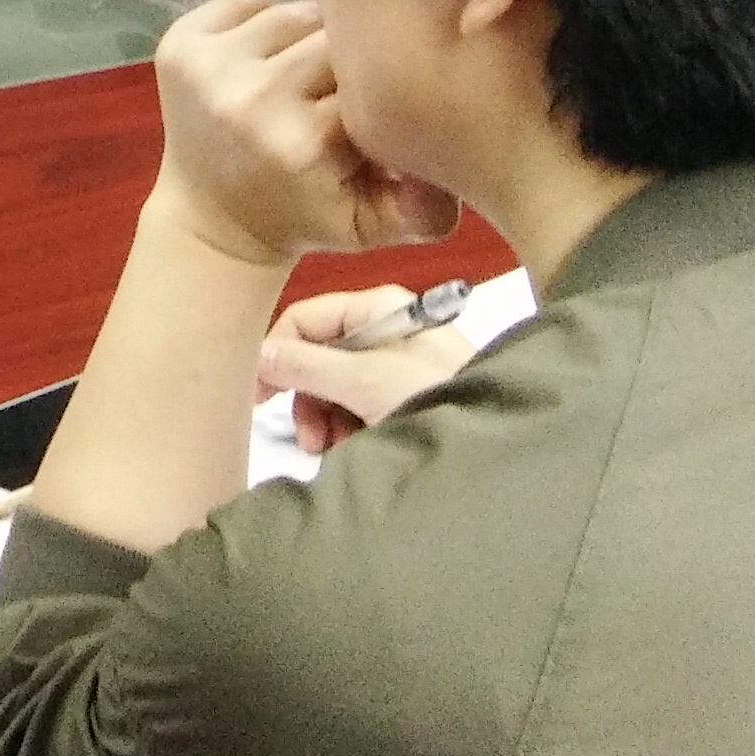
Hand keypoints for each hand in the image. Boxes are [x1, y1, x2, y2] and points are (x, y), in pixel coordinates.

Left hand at [145, 0, 457, 267]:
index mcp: (305, 141)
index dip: (385, 78)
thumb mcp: (371, 227)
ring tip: (317, 59)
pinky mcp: (179, 45)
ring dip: (312, 29)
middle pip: (332, 36)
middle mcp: (253, 97)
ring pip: (293, 11)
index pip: (370, 78)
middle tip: (352, 72)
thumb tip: (458, 172)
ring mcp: (209, 67)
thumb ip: (425, 211)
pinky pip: (245, 0)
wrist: (214, 217)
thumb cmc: (304, 215)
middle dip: (350, 51)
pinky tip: (272, 50)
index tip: (387, 92)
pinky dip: (265, 14)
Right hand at [257, 285, 481, 454]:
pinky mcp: (407, 396)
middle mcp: (385, 329)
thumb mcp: (363, 380)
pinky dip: (351, 429)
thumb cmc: (431, 395)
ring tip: (337, 448)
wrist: (499, 441)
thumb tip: (256, 354)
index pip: (305, 317)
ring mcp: (397, 365)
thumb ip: (305, 366)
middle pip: (318, 357)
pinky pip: (360, 406)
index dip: (276, 354)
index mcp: (376, 307)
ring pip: (336, 387)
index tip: (256, 395)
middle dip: (309, 399)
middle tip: (311, 438)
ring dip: (327, 420)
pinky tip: (358, 448)